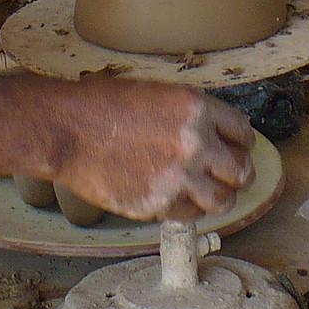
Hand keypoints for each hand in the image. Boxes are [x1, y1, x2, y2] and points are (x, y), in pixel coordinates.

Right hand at [49, 80, 253, 221]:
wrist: (66, 129)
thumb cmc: (101, 106)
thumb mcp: (156, 93)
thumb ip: (189, 115)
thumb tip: (214, 135)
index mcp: (196, 108)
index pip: (242, 132)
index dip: (240, 142)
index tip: (236, 148)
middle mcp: (195, 143)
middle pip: (241, 169)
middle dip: (238, 173)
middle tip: (231, 176)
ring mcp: (178, 177)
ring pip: (223, 199)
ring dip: (219, 197)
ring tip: (209, 193)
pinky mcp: (159, 204)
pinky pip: (190, 215)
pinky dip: (188, 209)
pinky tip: (177, 198)